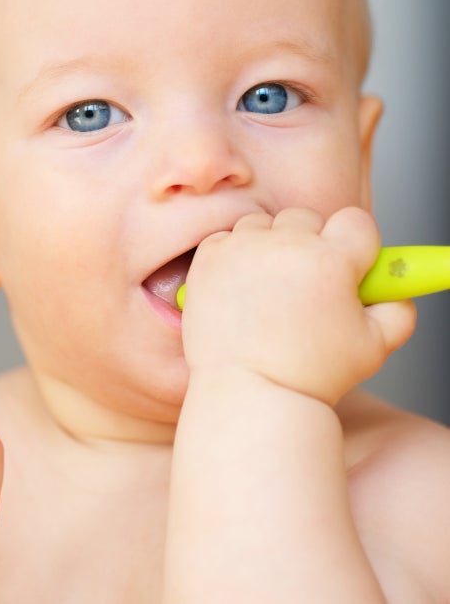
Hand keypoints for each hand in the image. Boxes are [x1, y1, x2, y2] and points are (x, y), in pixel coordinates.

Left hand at [180, 207, 415, 403]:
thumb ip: (398, 312)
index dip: (356, 243)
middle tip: (305, 284)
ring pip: (264, 224)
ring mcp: (244, 248)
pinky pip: (228, 237)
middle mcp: (286, 245)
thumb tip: (402, 290)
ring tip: (270, 289)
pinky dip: (234, 255)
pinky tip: (241, 289)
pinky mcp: (210, 256)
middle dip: (310, 243)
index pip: (356, 221)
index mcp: (332, 260)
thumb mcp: (373, 349)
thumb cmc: (310, 376)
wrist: (249, 394)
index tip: (348, 263)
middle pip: (307, 218)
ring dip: (269, 246)